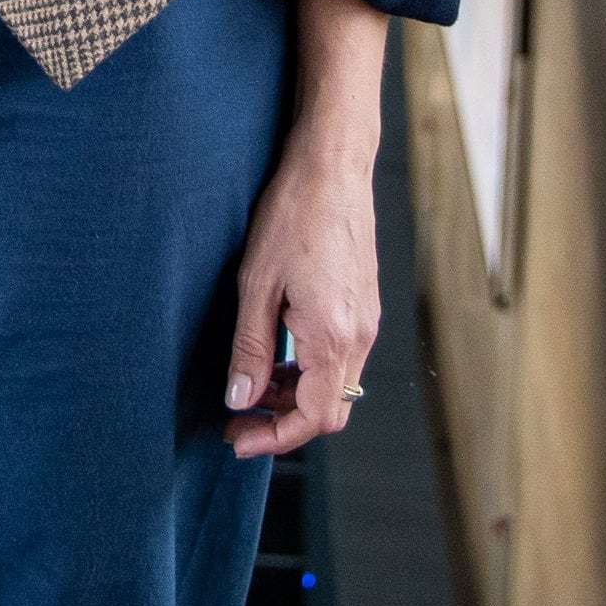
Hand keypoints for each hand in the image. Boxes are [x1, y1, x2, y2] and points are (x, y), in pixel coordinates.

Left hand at [223, 0, 387, 454]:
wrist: (333, 166)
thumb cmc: (292, 215)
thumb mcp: (255, 284)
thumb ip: (251, 348)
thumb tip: (241, 398)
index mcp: (332, 336)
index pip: (314, 417)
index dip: (274, 438)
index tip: (238, 439)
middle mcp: (359, 335)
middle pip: (330, 409)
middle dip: (284, 421)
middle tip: (239, 416)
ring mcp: (366, 320)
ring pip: (337, 385)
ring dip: (296, 394)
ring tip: (251, 382)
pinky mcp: (364, 304)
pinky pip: (342, 358)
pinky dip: (310, 369)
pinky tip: (277, 351)